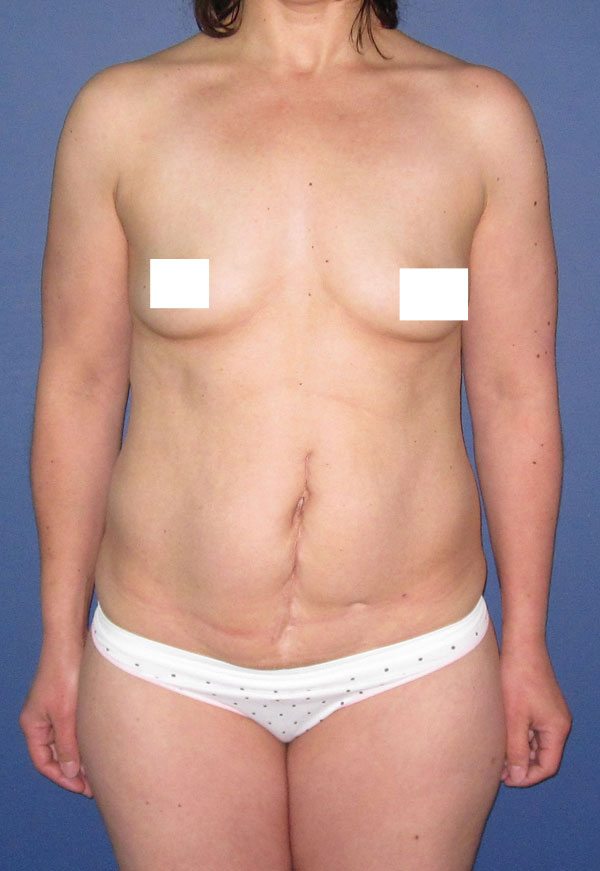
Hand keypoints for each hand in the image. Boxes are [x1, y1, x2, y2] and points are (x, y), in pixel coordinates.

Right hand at [19, 638, 93, 797]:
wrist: (71, 641)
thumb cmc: (65, 675)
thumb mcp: (65, 715)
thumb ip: (67, 745)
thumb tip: (70, 771)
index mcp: (33, 725)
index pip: (44, 762)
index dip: (62, 777)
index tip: (83, 788)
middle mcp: (41, 719)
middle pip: (55, 754)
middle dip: (73, 770)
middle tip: (94, 785)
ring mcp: (54, 709)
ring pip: (66, 741)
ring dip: (81, 756)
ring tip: (99, 769)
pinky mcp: (68, 700)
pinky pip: (74, 728)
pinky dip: (84, 740)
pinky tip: (100, 745)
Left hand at [499, 642, 571, 786]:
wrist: (521, 646)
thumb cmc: (517, 679)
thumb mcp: (514, 719)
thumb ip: (517, 749)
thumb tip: (518, 777)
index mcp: (557, 729)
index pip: (548, 766)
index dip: (528, 777)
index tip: (506, 779)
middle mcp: (558, 723)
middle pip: (544, 756)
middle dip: (523, 766)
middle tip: (499, 769)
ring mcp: (551, 713)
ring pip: (537, 743)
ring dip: (520, 751)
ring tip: (498, 755)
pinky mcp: (541, 705)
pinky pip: (533, 729)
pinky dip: (520, 737)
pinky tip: (502, 736)